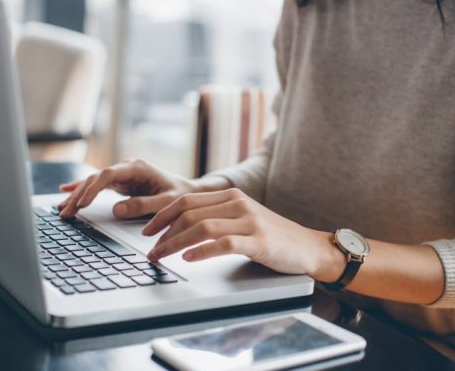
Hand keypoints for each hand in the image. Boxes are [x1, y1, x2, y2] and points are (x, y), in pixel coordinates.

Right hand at [58, 159, 228, 218]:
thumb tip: (117, 210)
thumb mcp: (166, 202)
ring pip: (94, 182)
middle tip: (66, 212)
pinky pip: (98, 185)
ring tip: (62, 210)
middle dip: (79, 195)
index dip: (93, 188)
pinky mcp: (121, 183)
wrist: (189, 191)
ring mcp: (123, 174)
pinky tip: (66, 191)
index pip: (109, 174)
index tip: (82, 203)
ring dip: (77, 195)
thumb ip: (144, 205)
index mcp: (138, 168)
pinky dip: (83, 189)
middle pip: (97, 178)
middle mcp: (128, 168)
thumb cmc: (180, 195)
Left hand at [143, 188, 344, 280]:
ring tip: (161, 256)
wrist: (307, 246)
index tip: (147, 231)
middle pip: (189, 212)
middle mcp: (238, 203)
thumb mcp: (243, 218)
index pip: (187, 200)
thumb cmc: (271, 236)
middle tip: (150, 249)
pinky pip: (223, 243)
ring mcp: (249, 221)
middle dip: (163, 232)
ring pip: (202, 227)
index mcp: (231, 196)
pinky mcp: (258, 241)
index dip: (162, 215)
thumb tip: (181, 227)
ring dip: (175, 243)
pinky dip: (202, 251)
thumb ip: (217, 216)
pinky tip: (188, 258)